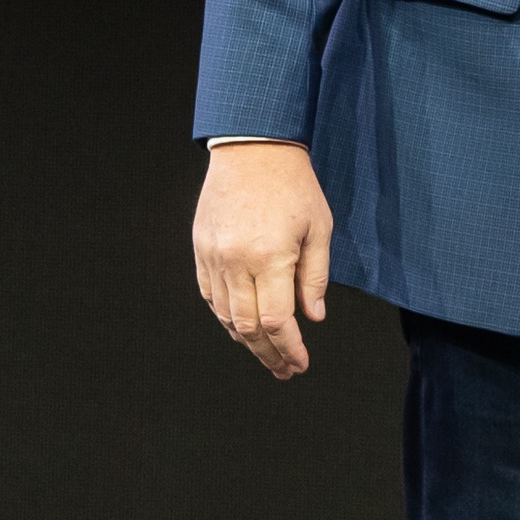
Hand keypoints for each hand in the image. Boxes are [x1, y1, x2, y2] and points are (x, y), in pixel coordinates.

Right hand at [192, 142, 333, 379]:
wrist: (252, 149)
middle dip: (268, 354)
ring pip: (225, 316)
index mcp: (270, 257)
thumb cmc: (293, 186)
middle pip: (248, 327)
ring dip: (246, 341)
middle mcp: (236, 262)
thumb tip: (313, 318)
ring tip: (267, 355)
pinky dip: (226, 317)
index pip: (277, 321)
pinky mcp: (201, 249)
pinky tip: (242, 327)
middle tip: (285, 370)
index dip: (288, 348)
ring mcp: (213, 256)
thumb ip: (314, 278)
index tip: (300, 363)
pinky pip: (210, 295)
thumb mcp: (319, 229)